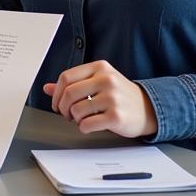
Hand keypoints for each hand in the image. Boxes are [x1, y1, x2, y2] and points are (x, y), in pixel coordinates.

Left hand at [43, 61, 157, 138]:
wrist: (148, 109)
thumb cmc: (120, 95)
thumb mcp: (98, 82)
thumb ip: (74, 84)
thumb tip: (47, 88)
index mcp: (100, 67)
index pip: (66, 77)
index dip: (56, 93)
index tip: (57, 103)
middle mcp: (106, 79)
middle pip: (69, 93)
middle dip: (62, 107)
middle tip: (66, 114)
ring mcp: (112, 97)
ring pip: (76, 110)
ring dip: (74, 118)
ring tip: (81, 119)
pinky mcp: (116, 116)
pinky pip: (87, 124)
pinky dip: (83, 128)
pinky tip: (90, 125)